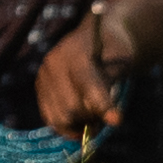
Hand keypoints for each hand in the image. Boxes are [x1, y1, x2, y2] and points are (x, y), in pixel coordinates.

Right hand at [33, 0, 135, 132]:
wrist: (96, 36)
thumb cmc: (115, 48)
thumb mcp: (123, 58)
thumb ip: (112, 83)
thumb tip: (110, 117)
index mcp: (76, 51)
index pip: (88, 85)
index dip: (103, 105)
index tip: (117, 120)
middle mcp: (53, 63)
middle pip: (71, 108)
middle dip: (93, 118)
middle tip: (109, 117)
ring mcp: (43, 76)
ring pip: (59, 118)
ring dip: (81, 125)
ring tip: (96, 117)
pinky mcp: (40, 89)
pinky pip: (50, 118)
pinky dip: (68, 126)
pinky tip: (83, 120)